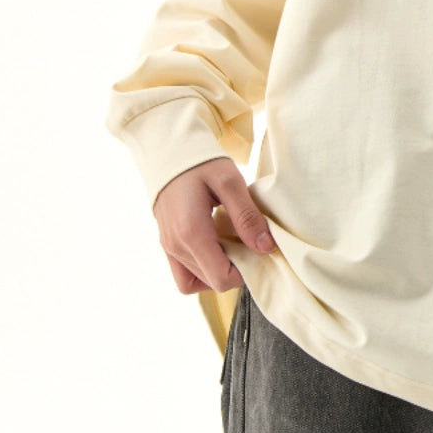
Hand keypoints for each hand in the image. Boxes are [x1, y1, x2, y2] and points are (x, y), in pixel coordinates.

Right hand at [151, 158, 275, 294]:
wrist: (168, 150)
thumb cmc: (200, 163)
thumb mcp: (230, 182)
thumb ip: (247, 216)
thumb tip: (266, 247)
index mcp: (191, 233)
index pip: (221, 278)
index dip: (245, 272)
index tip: (257, 250)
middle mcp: (176, 246)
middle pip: (211, 282)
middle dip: (235, 270)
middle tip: (247, 244)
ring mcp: (168, 248)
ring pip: (196, 282)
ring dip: (218, 270)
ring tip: (232, 244)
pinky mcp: (167, 244)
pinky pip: (184, 274)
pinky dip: (202, 269)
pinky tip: (216, 247)